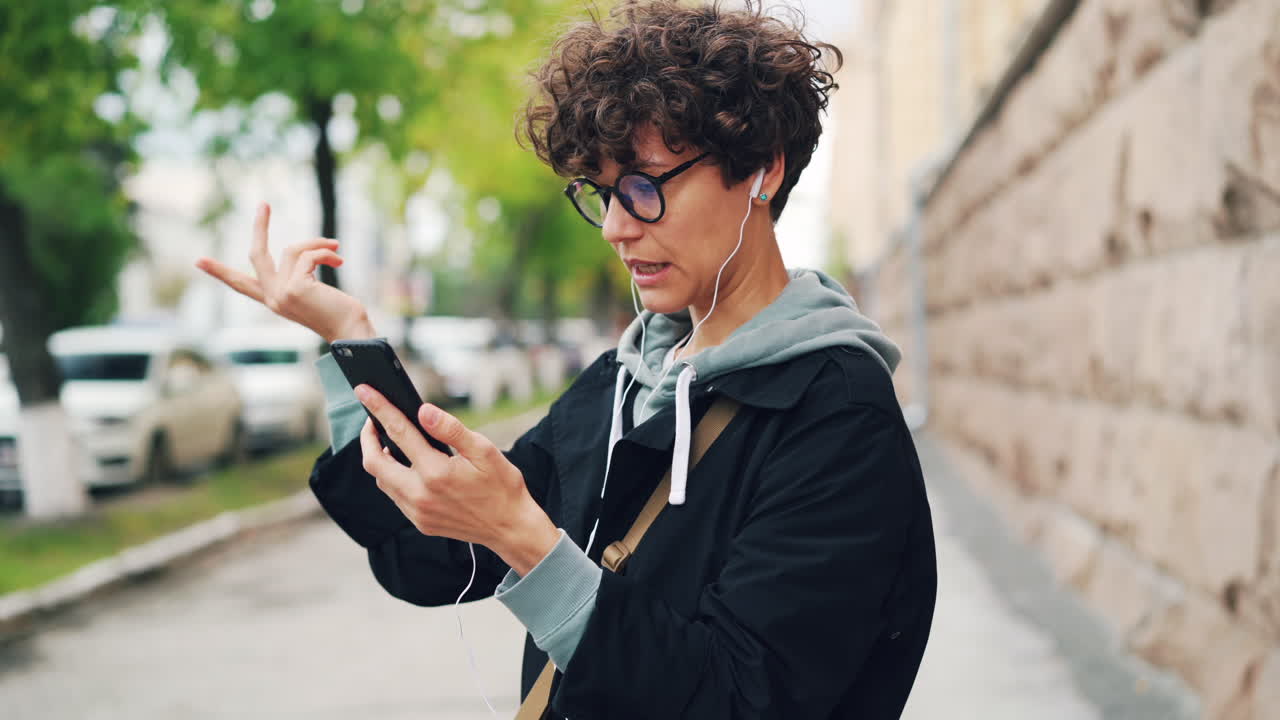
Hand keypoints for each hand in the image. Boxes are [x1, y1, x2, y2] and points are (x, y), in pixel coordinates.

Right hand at [194, 203, 375, 342]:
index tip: (198, 261)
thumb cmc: (339, 312)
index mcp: (273, 301)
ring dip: (317, 244)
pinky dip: (325, 251)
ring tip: (336, 247)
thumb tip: (302, 253)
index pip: (241, 285)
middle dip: (259, 227)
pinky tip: (339, 258)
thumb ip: (299, 275)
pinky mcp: (295, 288)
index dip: (220, 271)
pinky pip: (308, 255)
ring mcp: (281, 293)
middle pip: (255, 255)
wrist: (352, 330)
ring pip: (291, 250)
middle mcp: (273, 298)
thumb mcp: (312, 291)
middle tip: (263, 204)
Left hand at [354, 384, 559, 575]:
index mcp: (436, 472)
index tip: (364, 391)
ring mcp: (417, 512)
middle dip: (367, 437)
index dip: (379, 408)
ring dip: (379, 459)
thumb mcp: (485, 451)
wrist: (510, 528)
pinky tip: (405, 467)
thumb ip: (451, 429)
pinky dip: (393, 477)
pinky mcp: (420, 522)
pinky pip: (395, 496)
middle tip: (371, 421)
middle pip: (374, 462)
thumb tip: (424, 411)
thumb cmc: (502, 485)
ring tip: (388, 441)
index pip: (398, 432)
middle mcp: (420, 494)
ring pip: (382, 480)